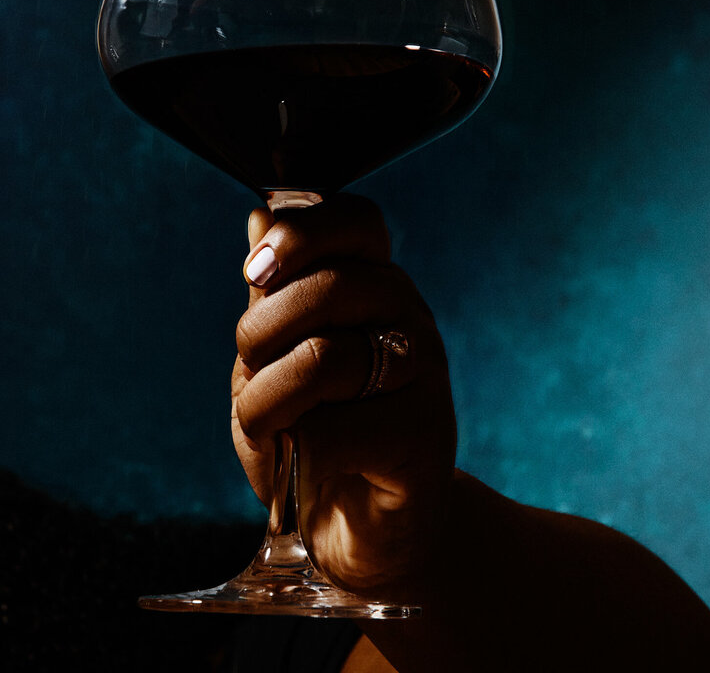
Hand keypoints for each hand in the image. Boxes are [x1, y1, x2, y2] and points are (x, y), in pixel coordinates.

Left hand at [231, 194, 455, 597]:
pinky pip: (332, 431)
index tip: (256, 270)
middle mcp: (409, 316)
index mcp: (375, 285)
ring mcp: (424, 373)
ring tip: (268, 426)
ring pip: (322, 358)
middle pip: (327, 286)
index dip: (301, 233)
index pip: (357, 219)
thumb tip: (258, 215)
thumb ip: (274, 293)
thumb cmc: (316, 434)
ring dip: (265, 401)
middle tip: (251, 369)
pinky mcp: (424, 436)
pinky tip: (303, 465)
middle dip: (259, 333)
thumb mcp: (276, 358)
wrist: (362, 528)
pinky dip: (294, 453)